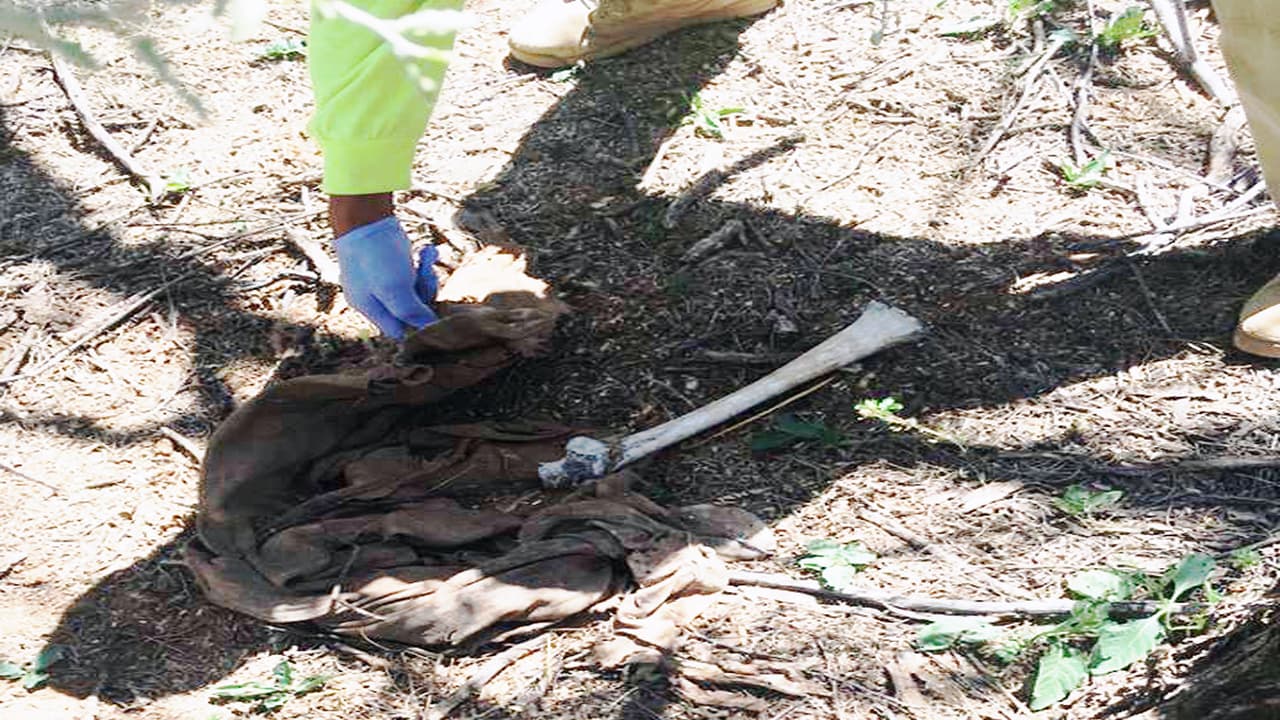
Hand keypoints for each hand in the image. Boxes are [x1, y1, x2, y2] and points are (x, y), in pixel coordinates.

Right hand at [333, 216, 438, 338]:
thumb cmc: (376, 254)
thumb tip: (428, 326)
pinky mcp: (391, 266)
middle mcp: (374, 298)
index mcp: (370, 308)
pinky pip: (413, 272)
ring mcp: (382, 281)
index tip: (429, 307)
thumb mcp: (394, 288)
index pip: (398, 331)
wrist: (365, 216)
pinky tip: (428, 251)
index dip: (416, 323)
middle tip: (426, 273)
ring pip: (415, 289)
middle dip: (424, 292)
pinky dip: (423, 263)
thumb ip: (410, 311)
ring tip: (427, 255)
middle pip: (410, 309)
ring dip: (426, 275)